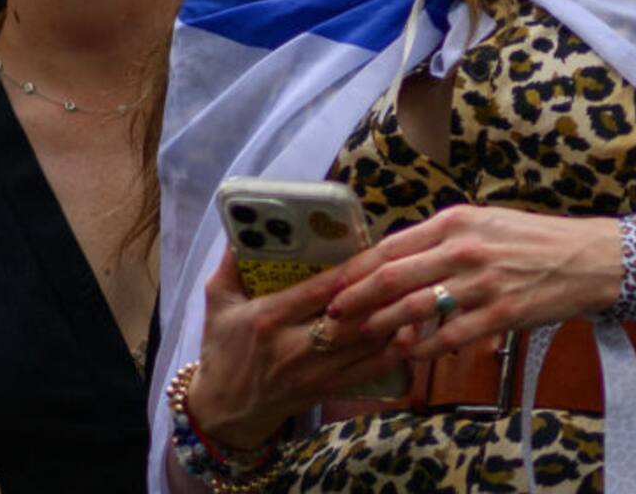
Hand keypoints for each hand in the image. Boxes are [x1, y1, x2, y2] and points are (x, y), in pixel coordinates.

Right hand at [186, 247, 408, 448]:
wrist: (224, 412)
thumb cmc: (221, 348)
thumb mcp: (216, 300)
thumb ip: (230, 263)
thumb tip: (242, 224)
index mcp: (268, 318)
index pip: (317, 292)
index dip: (349, 274)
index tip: (375, 253)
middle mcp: (294, 346)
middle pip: (348, 320)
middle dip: (381, 297)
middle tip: (408, 271)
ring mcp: (313, 372)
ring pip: (364, 345)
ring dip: (394, 322)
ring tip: (419, 296)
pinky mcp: (326, 390)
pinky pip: (367, 371)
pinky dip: (392, 353)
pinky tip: (412, 333)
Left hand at [325, 205, 621, 359]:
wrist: (585, 258)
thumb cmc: (528, 238)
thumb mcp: (480, 222)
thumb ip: (439, 239)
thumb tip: (396, 259)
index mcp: (453, 222)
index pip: (391, 246)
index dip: (357, 268)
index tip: (333, 283)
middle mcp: (462, 248)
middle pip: (394, 275)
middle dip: (357, 297)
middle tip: (332, 314)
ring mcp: (481, 282)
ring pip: (417, 306)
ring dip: (383, 323)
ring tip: (361, 334)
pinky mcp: (501, 313)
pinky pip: (452, 334)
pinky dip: (425, 345)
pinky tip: (408, 352)